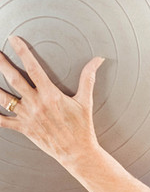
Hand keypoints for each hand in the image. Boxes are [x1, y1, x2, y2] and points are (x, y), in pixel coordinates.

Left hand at [0, 35, 104, 170]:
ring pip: (4, 98)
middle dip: (1, 63)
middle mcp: (37, 104)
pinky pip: (3, 121)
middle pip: (13, 78)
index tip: (14, 40)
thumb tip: (98, 60)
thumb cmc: (82, 128)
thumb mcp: (86, 101)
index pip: (33, 68)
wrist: (77, 152)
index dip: (22, 51)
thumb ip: (88, 78)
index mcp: (51, 95)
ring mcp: (28, 117)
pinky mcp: (25, 128)